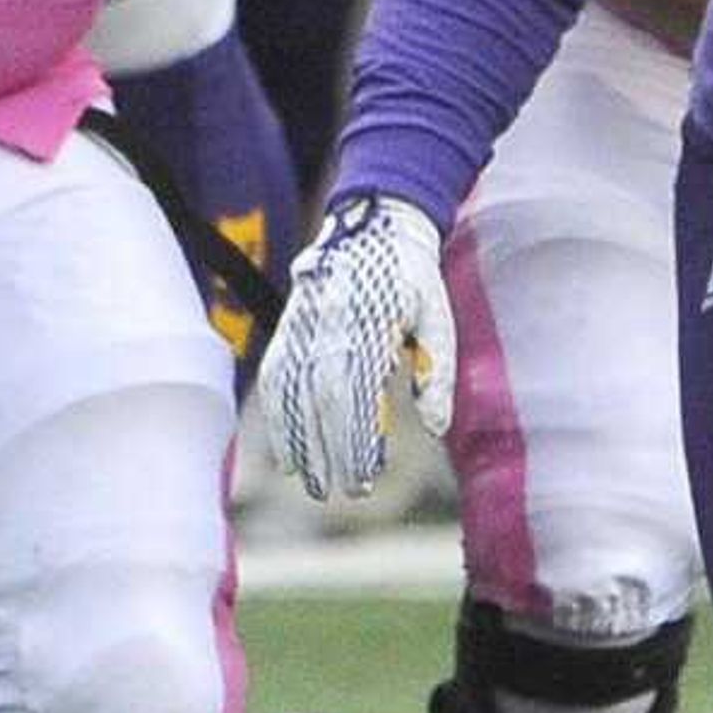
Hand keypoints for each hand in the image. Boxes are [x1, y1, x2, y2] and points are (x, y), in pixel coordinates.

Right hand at [266, 192, 455, 498]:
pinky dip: (275, 412)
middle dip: (327, 449)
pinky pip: (274, 371)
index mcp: (368, 322)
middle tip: (338, 493)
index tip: (365, 479)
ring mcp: (304, 321)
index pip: (357, 394)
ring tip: (306, 482)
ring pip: (291, 388)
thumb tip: (437, 429)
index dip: (357, 440)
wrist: (377, 219)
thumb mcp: (439, 318)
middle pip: (321, 397)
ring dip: (295, 439)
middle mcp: (329, 323)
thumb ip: (438, 371)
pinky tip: (281, 447)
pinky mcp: (290, 322)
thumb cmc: (415, 277)